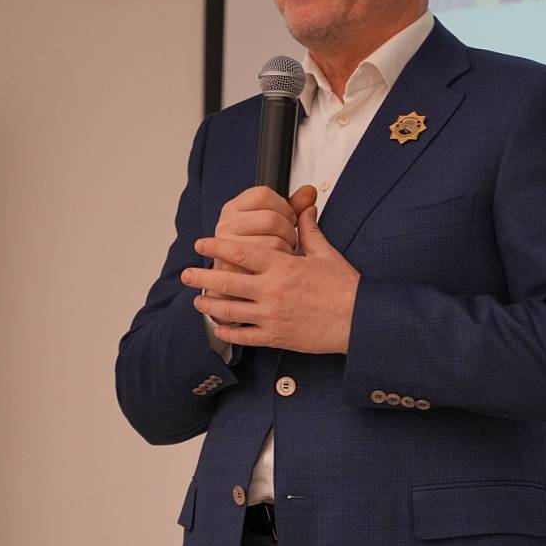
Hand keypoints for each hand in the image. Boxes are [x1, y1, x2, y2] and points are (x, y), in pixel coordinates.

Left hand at [183, 205, 359, 353]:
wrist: (359, 320)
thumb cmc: (345, 287)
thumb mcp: (326, 253)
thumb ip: (310, 230)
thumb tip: (305, 208)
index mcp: (282, 266)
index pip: (240, 251)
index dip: (216, 246)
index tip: (201, 242)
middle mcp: (272, 290)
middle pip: (226, 281)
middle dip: (202, 277)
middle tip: (186, 274)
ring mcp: (271, 315)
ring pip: (229, 310)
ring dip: (208, 305)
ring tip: (197, 301)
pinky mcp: (276, 336)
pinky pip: (244, 336)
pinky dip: (227, 332)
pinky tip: (218, 328)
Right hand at [209, 184, 317, 275]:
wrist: (239, 287)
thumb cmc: (258, 253)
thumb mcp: (274, 224)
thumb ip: (293, 206)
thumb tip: (310, 191)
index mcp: (234, 208)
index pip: (263, 195)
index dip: (284, 207)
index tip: (288, 218)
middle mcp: (226, 223)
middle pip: (271, 218)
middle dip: (289, 231)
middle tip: (288, 240)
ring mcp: (226, 245)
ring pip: (273, 241)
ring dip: (286, 249)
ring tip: (281, 254)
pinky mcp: (232, 267)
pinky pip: (268, 263)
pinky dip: (279, 265)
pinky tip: (276, 266)